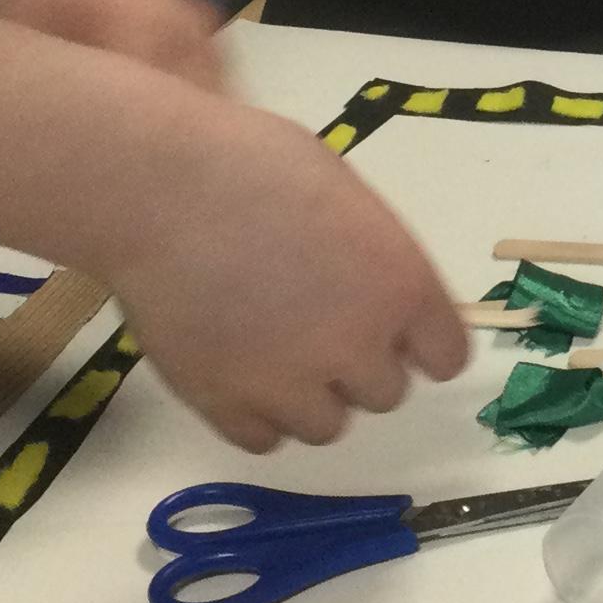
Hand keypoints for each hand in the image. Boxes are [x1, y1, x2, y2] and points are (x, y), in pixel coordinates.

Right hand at [106, 106, 468, 450]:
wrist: (156, 186)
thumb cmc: (253, 163)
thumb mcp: (346, 195)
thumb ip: (375, 260)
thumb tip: (375, 293)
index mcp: (399, 287)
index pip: (446, 357)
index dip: (419, 343)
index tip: (392, 330)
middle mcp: (355, 347)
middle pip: (385, 394)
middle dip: (357, 364)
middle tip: (313, 322)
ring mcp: (288, 384)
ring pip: (325, 427)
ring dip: (308, 396)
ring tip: (269, 347)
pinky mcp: (224, 406)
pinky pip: (263, 439)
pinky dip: (255, 412)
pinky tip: (236, 367)